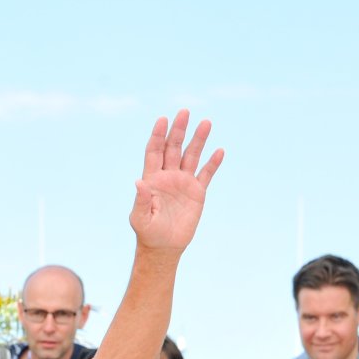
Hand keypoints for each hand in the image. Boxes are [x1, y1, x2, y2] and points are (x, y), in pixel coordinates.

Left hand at [128, 110, 223, 254]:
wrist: (164, 246)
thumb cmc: (148, 232)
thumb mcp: (140, 218)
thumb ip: (140, 200)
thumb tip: (139, 183)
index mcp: (152, 179)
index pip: (155, 152)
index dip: (158, 136)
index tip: (163, 119)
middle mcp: (168, 176)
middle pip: (173, 148)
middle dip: (178, 130)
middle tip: (184, 112)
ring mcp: (183, 182)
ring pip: (192, 156)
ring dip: (198, 140)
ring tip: (206, 122)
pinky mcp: (197, 192)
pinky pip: (206, 174)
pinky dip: (213, 163)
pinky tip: (219, 151)